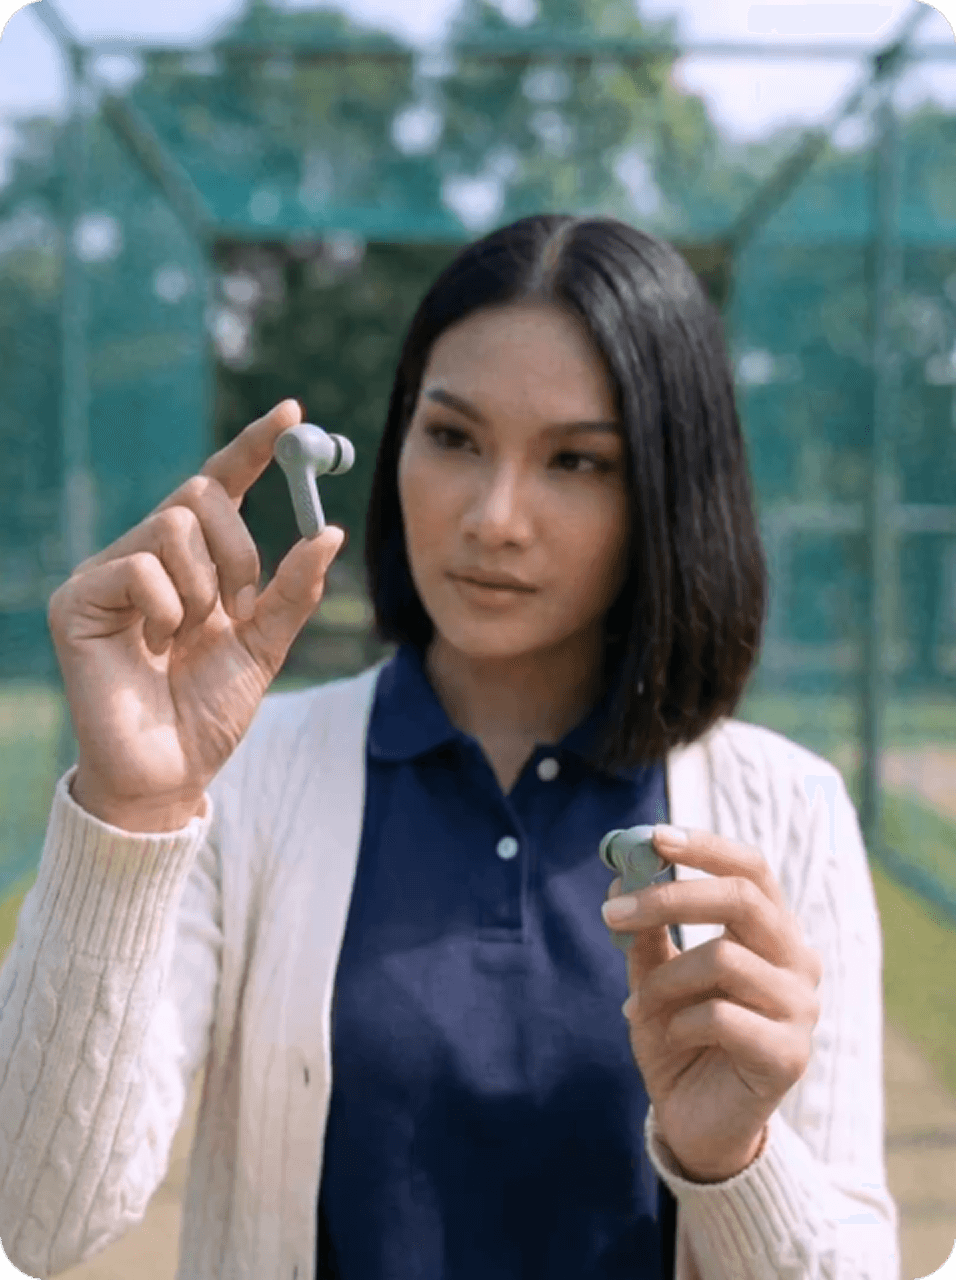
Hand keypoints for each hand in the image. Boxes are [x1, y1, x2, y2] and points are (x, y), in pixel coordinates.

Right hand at [47, 399, 346, 829]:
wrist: (171, 771)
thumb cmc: (211, 709)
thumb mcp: (267, 644)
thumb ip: (294, 590)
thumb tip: (330, 531)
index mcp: (195, 561)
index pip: (222, 485)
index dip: (254, 447)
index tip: (294, 413)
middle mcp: (149, 554)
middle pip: (200, 492)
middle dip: (237, 548)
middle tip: (236, 604)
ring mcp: (110, 573)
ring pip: (172, 523)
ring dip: (203, 586)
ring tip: (188, 636)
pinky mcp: (77, 598)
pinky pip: (139, 566)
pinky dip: (166, 607)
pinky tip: (155, 645)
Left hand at [602, 825, 822, 1182]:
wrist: (697, 1122)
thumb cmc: (681, 1038)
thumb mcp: (655, 977)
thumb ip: (647, 931)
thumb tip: (622, 874)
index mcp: (772, 932)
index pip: (752, 868)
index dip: (706, 847)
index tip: (654, 836)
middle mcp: (798, 961)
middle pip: (742, 899)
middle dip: (669, 897)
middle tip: (612, 911)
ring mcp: (801, 1009)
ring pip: (724, 957)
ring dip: (665, 979)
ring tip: (640, 1006)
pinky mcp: (789, 1055)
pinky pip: (721, 1015)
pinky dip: (680, 1022)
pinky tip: (674, 1038)